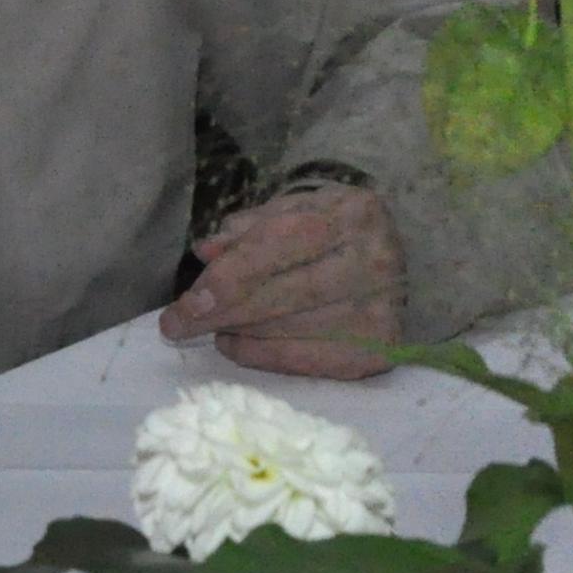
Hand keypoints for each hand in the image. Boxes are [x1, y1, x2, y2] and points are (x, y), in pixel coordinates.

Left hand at [159, 183, 401, 378]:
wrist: (397, 264)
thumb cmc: (330, 233)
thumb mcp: (290, 213)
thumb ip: (247, 230)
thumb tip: (206, 252)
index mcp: (352, 213)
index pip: (281, 245)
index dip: (230, 277)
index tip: (189, 302)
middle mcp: (376, 260)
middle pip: (285, 294)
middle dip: (222, 313)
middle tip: (176, 326)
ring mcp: (383, 308)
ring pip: (290, 329)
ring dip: (239, 332)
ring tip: (212, 328)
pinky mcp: (380, 348)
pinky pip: (306, 360)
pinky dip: (261, 355)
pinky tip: (236, 344)